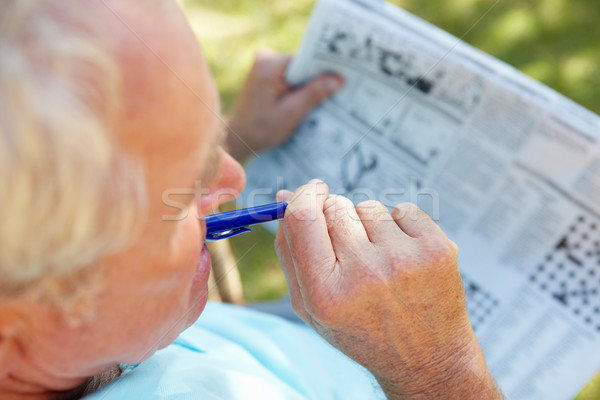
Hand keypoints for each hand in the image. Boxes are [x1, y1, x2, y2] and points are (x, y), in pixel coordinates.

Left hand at [226, 50, 343, 160]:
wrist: (238, 137)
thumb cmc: (260, 129)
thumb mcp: (291, 113)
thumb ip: (313, 94)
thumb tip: (339, 79)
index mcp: (269, 65)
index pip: (307, 58)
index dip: (327, 67)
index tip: (346, 75)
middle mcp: (266, 58)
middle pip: (304, 63)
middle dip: (320, 77)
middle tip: (341, 89)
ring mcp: (266, 64)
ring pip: (299, 70)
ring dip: (311, 84)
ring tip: (326, 98)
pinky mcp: (267, 72)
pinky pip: (292, 75)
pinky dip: (301, 87)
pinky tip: (309, 100)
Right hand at [275, 180, 501, 398]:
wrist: (427, 358)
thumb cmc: (362, 330)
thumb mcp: (312, 306)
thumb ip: (290, 251)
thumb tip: (285, 195)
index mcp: (326, 294)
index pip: (302, 217)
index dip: (304, 196)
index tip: (312, 192)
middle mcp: (365, 275)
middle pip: (335, 207)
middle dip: (337, 218)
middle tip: (352, 249)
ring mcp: (405, 261)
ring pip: (369, 207)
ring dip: (369, 226)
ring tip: (381, 261)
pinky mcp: (437, 249)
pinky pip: (403, 209)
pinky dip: (400, 226)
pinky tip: (404, 257)